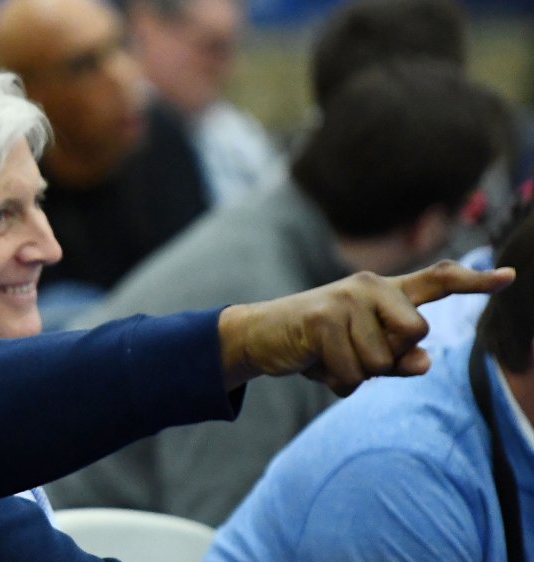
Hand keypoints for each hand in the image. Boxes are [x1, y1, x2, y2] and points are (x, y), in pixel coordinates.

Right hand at [218, 260, 514, 395]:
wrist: (260, 338)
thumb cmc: (318, 345)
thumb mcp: (362, 354)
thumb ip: (398, 359)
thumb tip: (425, 363)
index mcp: (384, 292)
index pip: (436, 282)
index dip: (474, 281)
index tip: (509, 278)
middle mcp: (369, 286)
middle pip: (415, 335)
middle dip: (386, 358)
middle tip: (350, 352)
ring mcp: (346, 299)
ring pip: (379, 362)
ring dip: (354, 374)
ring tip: (327, 358)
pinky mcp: (323, 319)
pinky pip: (352, 374)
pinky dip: (335, 382)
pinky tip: (315, 365)